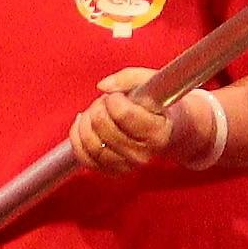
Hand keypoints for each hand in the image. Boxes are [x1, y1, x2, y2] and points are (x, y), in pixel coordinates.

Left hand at [69, 68, 218, 175]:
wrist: (170, 129)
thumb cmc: (160, 105)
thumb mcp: (152, 82)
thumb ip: (128, 78)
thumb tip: (103, 86)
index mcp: (158, 133)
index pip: (123, 114)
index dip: (114, 99)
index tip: (118, 95)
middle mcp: (143, 154)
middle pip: (103, 128)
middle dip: (99, 107)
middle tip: (107, 101)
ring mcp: (127, 165)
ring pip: (91, 144)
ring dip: (86, 121)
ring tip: (96, 111)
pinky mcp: (112, 170)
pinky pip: (83, 157)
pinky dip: (77, 137)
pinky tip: (84, 123)